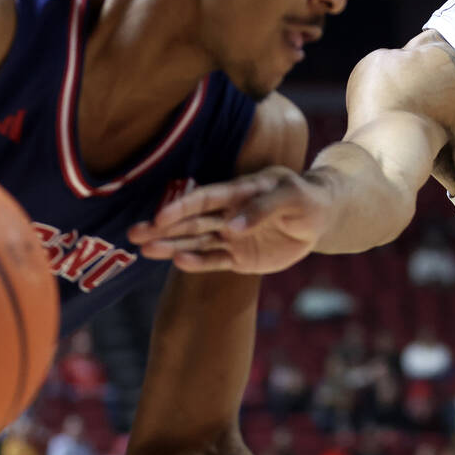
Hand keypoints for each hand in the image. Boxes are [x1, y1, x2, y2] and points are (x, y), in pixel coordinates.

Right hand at [127, 166, 331, 273]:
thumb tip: (231, 227)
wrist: (320, 216)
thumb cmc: (305, 198)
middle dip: (163, 227)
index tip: (161, 216)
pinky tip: (177, 261)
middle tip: (134, 233)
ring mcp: (231, 236)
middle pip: (192, 221)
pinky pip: (215, 261)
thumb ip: (263, 207)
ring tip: (145, 248)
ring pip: (197, 241)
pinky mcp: (239, 257)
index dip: (183, 206)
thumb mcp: (293, 196)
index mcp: (239, 192)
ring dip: (171, 244)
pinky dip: (197, 262)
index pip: (207, 199)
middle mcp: (229, 214)